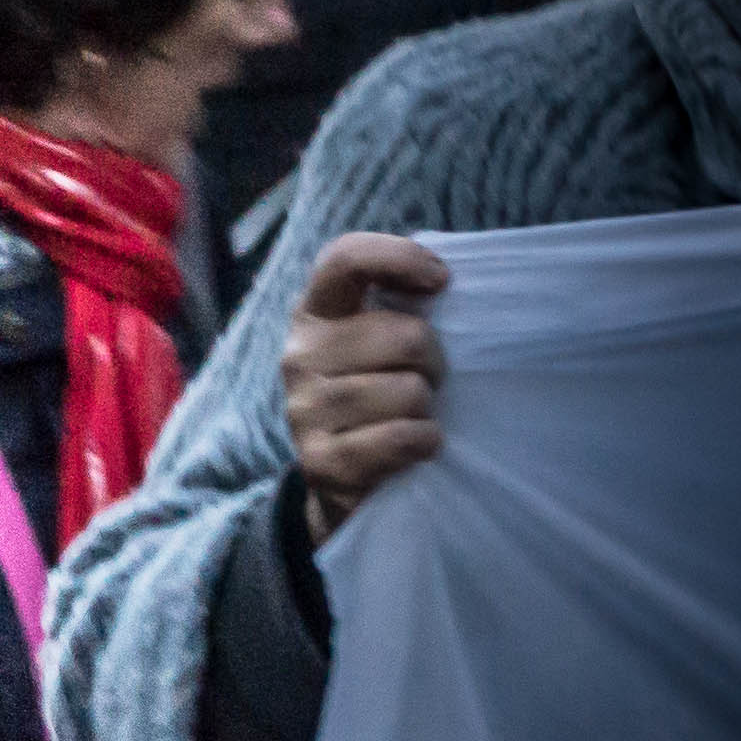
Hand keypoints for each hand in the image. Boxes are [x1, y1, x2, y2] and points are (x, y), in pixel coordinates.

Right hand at [282, 233, 447, 527]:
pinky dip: (423, 443)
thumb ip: (397, 310)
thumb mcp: (379, 347)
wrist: (343, 483)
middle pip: (404, 335)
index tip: (440, 280)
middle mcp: (298, 355)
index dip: (399, 258)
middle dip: (434, 362)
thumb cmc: (380, 399)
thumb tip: (441, 280)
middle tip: (425, 382)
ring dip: (427, 409)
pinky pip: (401, 438)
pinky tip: (413, 446)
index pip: (344, 259)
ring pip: (408, 391)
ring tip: (411, 418)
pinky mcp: (320, 461)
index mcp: (314, 315)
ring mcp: (303, 409)